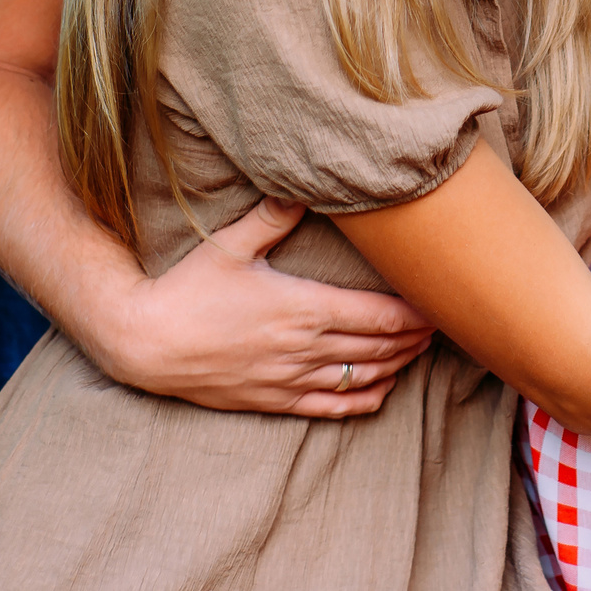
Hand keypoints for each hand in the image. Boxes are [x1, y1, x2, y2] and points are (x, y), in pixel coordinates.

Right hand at [85, 199, 435, 415]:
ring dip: (397, 365)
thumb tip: (299, 183)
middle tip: (443, 323)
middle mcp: (304, 348)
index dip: (416, 314)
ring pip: (361, 378)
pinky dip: (363, 400)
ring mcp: (290, 379)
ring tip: (420, 351)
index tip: (441, 303)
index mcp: (303, 308)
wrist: (146, 344)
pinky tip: (380, 390)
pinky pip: (331, 408)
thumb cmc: (187, 289)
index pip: (380, 317)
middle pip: (379, 348)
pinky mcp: (273, 401)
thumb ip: (272, 215)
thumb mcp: (231, 244)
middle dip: (415, 338)